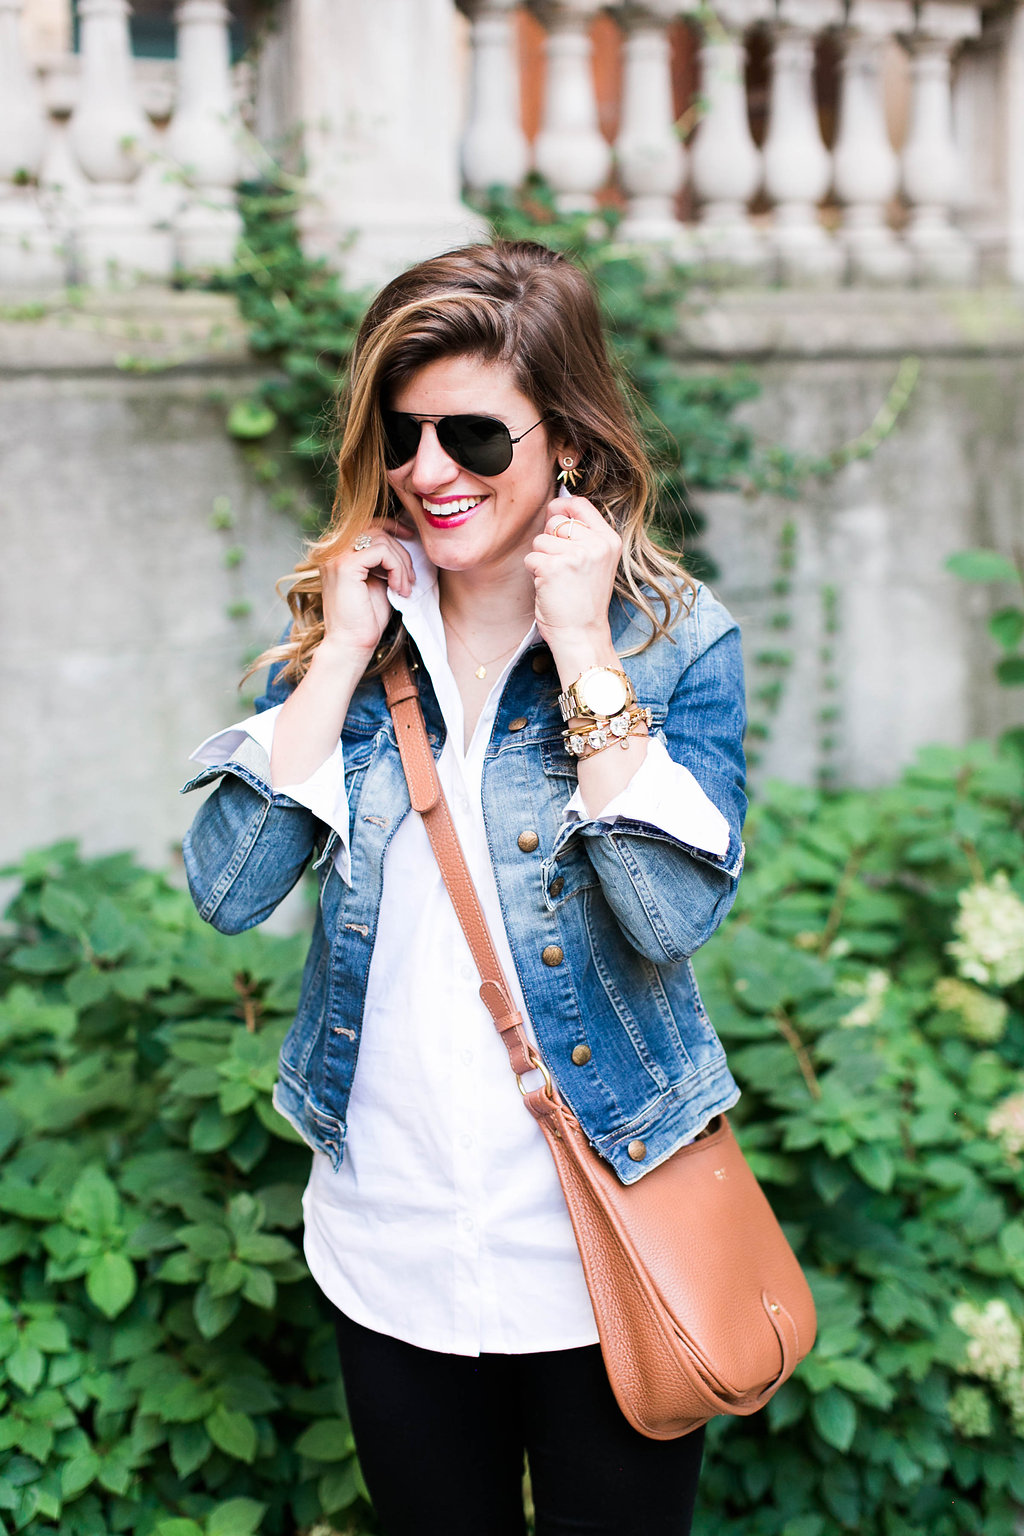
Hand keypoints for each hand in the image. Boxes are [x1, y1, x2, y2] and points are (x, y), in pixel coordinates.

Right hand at [317, 520, 414, 664]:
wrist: (351, 644)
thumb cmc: (366, 617)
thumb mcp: (378, 579)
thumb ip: (384, 558)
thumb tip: (404, 536)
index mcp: (337, 551)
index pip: (367, 524)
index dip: (392, 526)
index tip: (411, 536)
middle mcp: (332, 549)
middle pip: (378, 531)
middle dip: (401, 553)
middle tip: (410, 580)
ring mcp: (336, 556)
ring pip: (382, 541)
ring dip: (401, 564)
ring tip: (404, 588)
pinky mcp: (345, 565)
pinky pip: (382, 552)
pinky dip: (397, 569)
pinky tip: (398, 589)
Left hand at [523, 496, 620, 668]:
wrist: (582, 635)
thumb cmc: (583, 602)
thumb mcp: (594, 562)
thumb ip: (580, 535)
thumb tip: (554, 507)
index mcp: (609, 540)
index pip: (581, 504)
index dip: (562, 508)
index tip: (555, 518)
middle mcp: (596, 544)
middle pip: (556, 521)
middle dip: (550, 541)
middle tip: (562, 569)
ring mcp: (576, 555)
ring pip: (540, 540)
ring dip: (541, 560)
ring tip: (557, 581)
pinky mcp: (554, 567)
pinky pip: (531, 558)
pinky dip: (534, 574)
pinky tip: (549, 588)